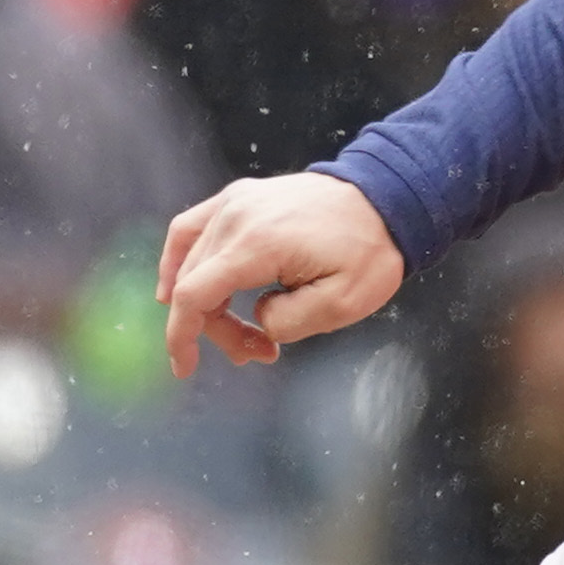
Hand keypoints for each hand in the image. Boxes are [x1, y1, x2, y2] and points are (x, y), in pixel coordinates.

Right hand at [155, 172, 406, 375]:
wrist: (385, 201)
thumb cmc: (369, 253)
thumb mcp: (342, 304)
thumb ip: (288, 321)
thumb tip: (259, 316)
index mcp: (257, 244)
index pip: (195, 294)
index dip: (181, 335)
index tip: (185, 367)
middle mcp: (235, 216)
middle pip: (194, 283)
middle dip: (218, 328)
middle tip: (259, 351)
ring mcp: (234, 202)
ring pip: (191, 260)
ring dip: (205, 302)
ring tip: (239, 329)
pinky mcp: (238, 197)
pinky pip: (191, 228)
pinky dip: (181, 260)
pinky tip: (178, 284)